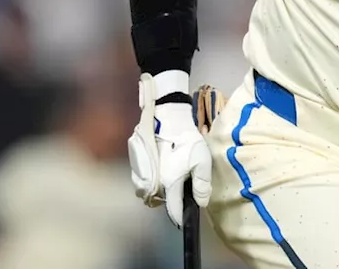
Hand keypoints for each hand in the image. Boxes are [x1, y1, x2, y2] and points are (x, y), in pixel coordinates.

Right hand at [127, 73, 211, 226]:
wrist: (167, 118)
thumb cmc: (186, 140)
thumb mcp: (202, 161)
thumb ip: (202, 185)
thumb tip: (201, 203)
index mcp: (169, 184)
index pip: (174, 210)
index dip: (180, 217)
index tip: (184, 220)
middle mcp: (152, 183)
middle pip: (160, 202)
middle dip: (170, 202)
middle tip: (180, 192)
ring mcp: (141, 175)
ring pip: (149, 193)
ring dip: (159, 192)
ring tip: (170, 180)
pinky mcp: (136, 166)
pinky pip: (142, 182)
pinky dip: (150, 181)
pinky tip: (160, 170)